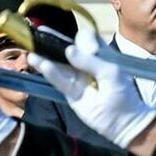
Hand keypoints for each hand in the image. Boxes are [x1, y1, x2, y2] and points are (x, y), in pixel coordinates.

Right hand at [27, 30, 155, 147]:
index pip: (87, 39)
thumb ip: (90, 61)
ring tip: (32, 50)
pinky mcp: (70, 92)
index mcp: (101, 55)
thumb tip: (68, 50)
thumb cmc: (122, 94)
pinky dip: (50, 73)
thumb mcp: (111, 73)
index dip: (82, 39)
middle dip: (55, 41)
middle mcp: (86, 64)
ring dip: (46, 57)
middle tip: (41, 34)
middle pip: (68, 48)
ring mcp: (77, 78)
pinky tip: (41, 64)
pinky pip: (59, 80)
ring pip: (59, 64)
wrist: (123, 122)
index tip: (85, 46)